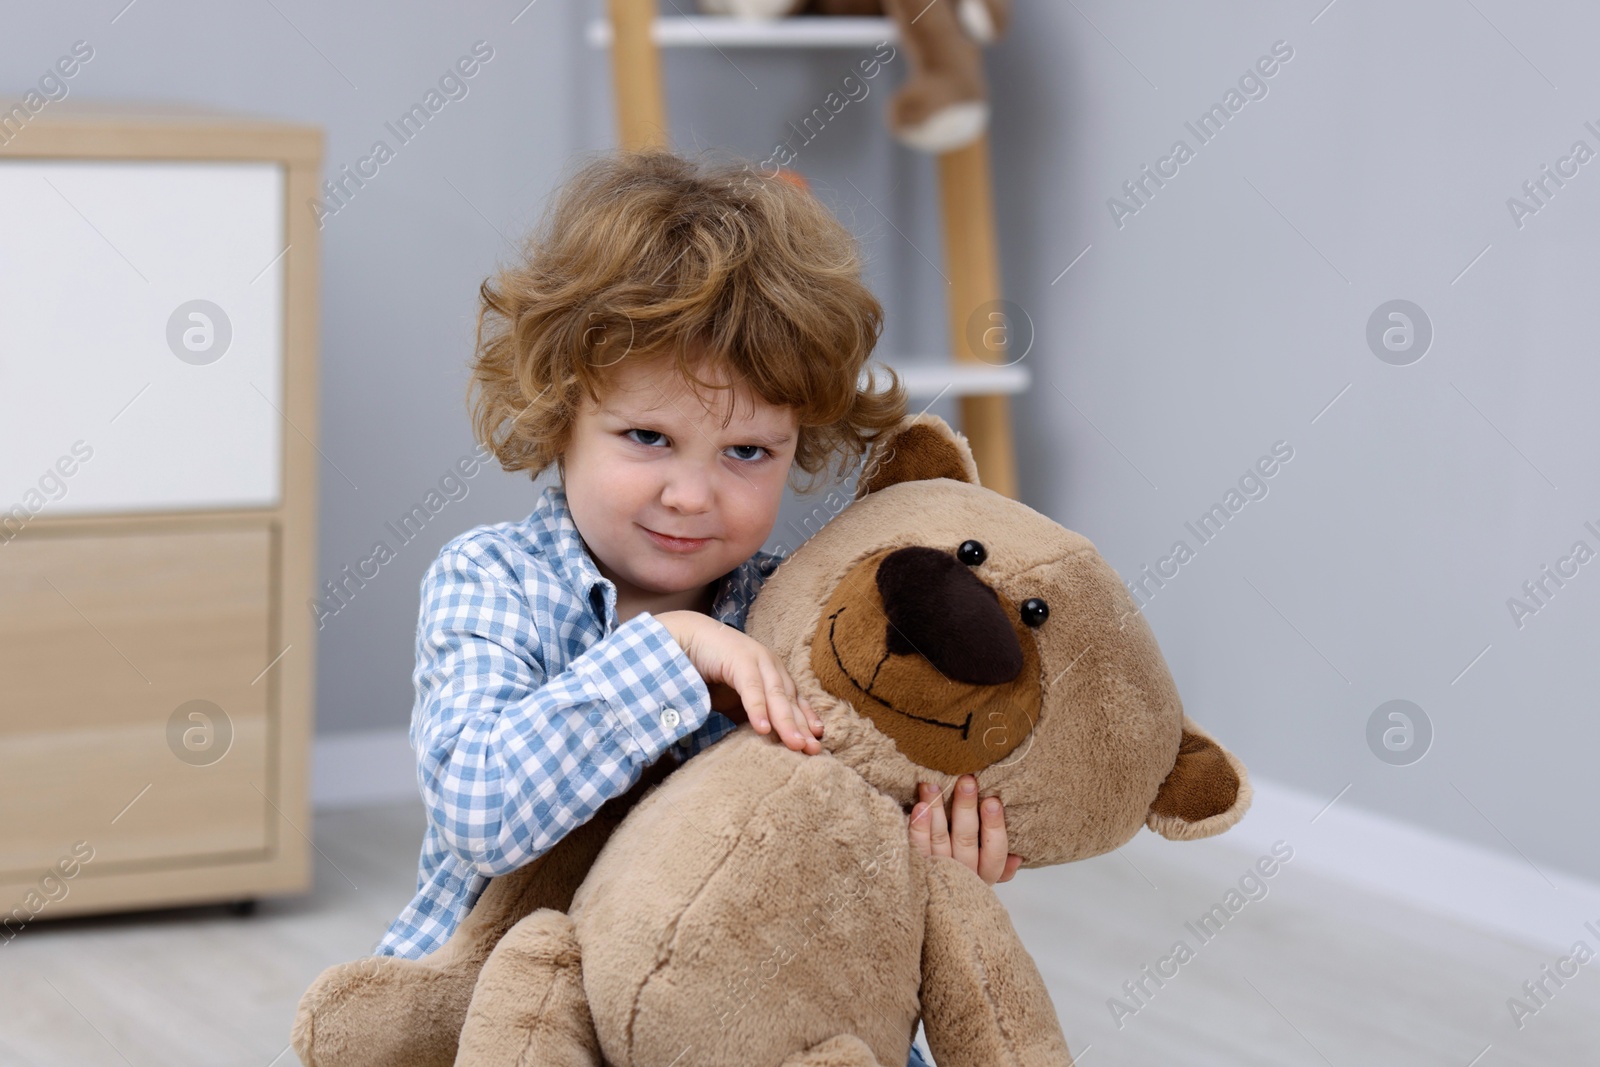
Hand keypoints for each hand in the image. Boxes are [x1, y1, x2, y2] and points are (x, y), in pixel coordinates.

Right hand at [656, 610, 824, 754]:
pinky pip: (752, 688)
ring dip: (787, 721)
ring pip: (776, 695)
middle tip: (813, 750)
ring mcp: (757, 660)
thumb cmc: (711, 671)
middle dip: (803, 726)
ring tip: (795, 744)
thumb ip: (750, 715)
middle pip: (790, 700)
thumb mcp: (735, 699)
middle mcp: (771, 665)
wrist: (684, 642)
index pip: (795, 700)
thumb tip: (764, 740)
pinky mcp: (740, 659)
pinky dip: (758, 709)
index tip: (816, 742)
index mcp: (773, 673)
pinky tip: (763, 729)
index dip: (807, 721)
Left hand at [908, 775, 1021, 884]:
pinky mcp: (915, 870)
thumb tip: (1017, 857)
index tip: (993, 801)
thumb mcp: (984, 874)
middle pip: (966, 841)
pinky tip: (919, 808)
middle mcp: (962, 875)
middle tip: (966, 782)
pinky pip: (918, 849)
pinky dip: (918, 829)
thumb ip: (1001, 867)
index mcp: (984, 875)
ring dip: (937, 810)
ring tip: (933, 785)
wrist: (923, 899)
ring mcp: (937, 873)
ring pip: (940, 840)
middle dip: (966, 809)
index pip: (995, 853)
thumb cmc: (959, 875)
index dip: (995, 827)